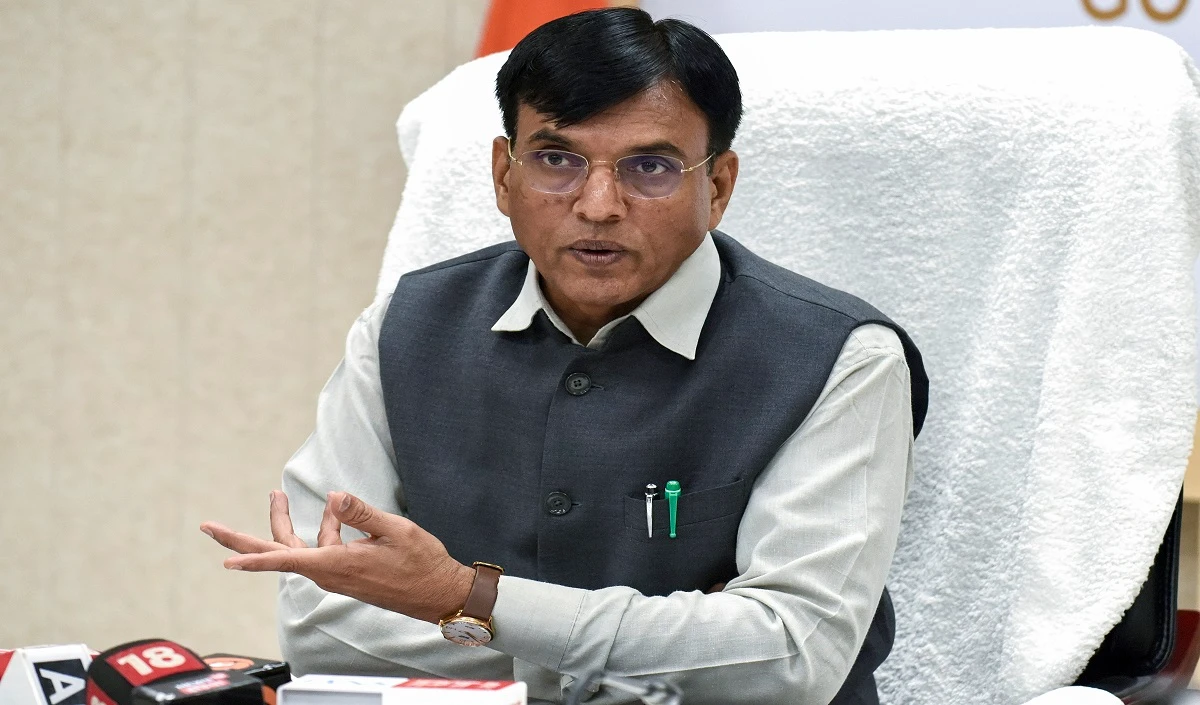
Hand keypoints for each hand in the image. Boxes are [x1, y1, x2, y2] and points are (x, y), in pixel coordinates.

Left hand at [200, 490, 473, 623]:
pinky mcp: (346, 573)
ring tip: (277, 493)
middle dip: (243, 538)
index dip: (253, 556)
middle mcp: (330, 572)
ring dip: (285, 523)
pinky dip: (322, 528)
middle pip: (277, 553)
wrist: (438, 593)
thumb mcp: (395, 530)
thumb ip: (361, 512)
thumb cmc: (420, 563)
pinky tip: (335, 512)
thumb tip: (333, 496)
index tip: (224, 557)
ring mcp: (337, 574)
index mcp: (336, 565)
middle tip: (209, 526)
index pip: (284, 558)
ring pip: (297, 549)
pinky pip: (320, 549)